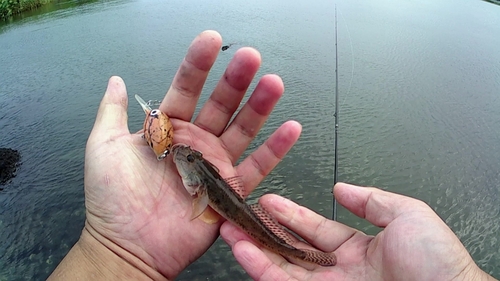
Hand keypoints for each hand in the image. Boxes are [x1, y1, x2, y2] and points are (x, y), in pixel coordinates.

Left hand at [50, 30, 301, 279]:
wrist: (127, 247)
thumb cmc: (111, 200)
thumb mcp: (103, 147)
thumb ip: (112, 111)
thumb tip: (116, 80)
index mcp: (168, 130)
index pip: (186, 89)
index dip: (198, 65)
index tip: (210, 41)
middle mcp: (195, 143)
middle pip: (221, 105)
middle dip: (235, 80)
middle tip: (251, 57)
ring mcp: (215, 165)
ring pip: (242, 129)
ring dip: (259, 107)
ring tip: (273, 83)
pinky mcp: (230, 190)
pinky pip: (257, 168)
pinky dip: (275, 150)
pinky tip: (290, 128)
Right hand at [221, 183, 494, 280]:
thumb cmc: (438, 262)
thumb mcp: (407, 215)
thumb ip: (371, 200)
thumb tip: (342, 188)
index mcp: (361, 250)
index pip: (316, 229)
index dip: (292, 213)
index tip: (271, 199)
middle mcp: (340, 271)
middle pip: (292, 248)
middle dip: (264, 230)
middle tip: (240, 213)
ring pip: (280, 266)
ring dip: (253, 247)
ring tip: (230, 228)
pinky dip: (259, 266)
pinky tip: (243, 249)